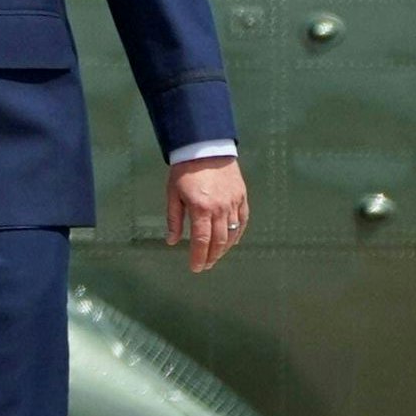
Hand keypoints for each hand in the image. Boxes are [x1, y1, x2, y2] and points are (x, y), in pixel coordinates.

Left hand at [166, 156, 249, 273]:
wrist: (206, 148)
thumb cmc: (185, 171)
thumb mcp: (173, 194)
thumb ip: (174, 219)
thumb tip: (172, 242)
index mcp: (201, 208)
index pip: (202, 241)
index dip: (199, 257)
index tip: (195, 268)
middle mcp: (220, 209)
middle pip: (218, 241)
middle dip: (211, 257)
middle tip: (205, 266)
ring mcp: (234, 203)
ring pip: (232, 234)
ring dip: (224, 249)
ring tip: (215, 256)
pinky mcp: (242, 197)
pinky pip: (243, 221)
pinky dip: (238, 234)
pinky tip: (232, 242)